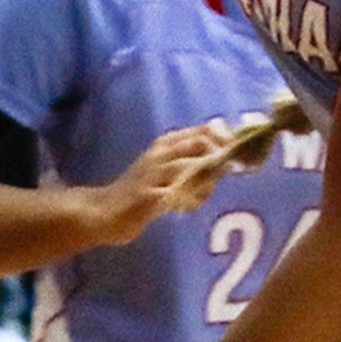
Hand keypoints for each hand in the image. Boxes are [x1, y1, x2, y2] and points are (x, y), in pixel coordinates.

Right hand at [88, 121, 239, 238]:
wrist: (102, 211)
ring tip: (201, 196)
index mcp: (165, 144)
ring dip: (206, 182)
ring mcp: (154, 174)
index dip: (226, 138)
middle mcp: (160, 154)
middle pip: (200, 143)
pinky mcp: (148, 196)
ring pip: (191, 167)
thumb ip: (192, 164)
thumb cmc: (139, 190)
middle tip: (226, 173)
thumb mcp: (165, 170)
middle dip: (220, 156)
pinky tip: (186, 208)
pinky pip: (178, 195)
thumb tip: (226, 163)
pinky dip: (189, 201)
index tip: (238, 152)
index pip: (203, 130)